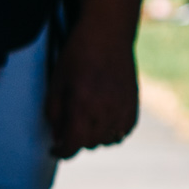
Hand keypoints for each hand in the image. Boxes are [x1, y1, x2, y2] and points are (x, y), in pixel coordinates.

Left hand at [44, 27, 139, 158]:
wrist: (107, 36)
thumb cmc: (77, 57)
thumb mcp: (56, 83)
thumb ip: (54, 113)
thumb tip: (58, 137)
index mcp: (82, 106)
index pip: (73, 144)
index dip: (61, 152)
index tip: (54, 150)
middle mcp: (105, 111)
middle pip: (89, 144)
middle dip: (75, 141)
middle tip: (66, 129)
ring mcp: (123, 109)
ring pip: (108, 141)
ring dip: (94, 138)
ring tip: (85, 122)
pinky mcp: (134, 105)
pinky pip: (124, 132)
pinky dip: (113, 132)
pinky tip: (103, 120)